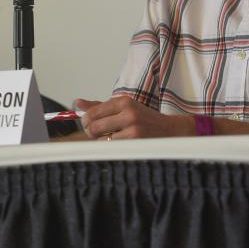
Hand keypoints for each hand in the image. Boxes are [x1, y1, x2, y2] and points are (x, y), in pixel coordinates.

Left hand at [76, 95, 192, 139]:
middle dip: (90, 132)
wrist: (171, 130)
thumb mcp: (124, 108)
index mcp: (123, 101)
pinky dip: (113, 146)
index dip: (85, 121)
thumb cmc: (144, 119)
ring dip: (103, 141)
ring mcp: (132, 127)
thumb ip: (100, 106)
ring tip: (112, 138)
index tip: (87, 124)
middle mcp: (127, 112)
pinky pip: (113, 146)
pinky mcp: (136, 140)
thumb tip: (77, 103)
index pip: (92, 112)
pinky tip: (122, 143)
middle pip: (93, 126)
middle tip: (94, 134)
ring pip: (102, 138)